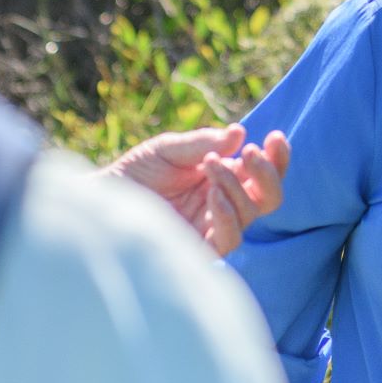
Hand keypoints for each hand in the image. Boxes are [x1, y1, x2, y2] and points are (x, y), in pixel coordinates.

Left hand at [103, 125, 290, 256]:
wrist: (104, 200)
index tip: (275, 136)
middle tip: (249, 153)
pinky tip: (212, 195)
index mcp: (223, 178)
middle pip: (269, 198)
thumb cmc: (135, 173)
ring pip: (251, 214)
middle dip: (267, 174)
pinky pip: (230, 239)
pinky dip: (227, 215)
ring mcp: (213, 226)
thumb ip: (204, 143)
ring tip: (211, 166)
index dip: (277, 158)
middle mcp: (223, 203)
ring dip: (237, 186)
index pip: (262, 173)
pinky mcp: (200, 249)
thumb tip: (239, 133)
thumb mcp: (169, 148)